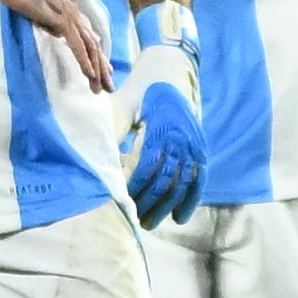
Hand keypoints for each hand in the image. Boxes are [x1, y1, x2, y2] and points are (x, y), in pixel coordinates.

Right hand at [0, 0, 109, 89]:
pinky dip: (84, 60)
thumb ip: (54, 26)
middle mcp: (77, 15)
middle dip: (102, 70)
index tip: (104, 75)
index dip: (99, 59)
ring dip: (96, 70)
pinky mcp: (62, 19)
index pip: (90, 41)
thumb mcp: (42, 16)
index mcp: (72, 15)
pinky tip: (89, 73)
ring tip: (100, 87)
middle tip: (108, 89)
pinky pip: (77, 44)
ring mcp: (71, 16)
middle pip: (94, 47)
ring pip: (90, 48)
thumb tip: (60, 35)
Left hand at [121, 78, 206, 226]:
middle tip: (134, 220)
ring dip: (168, 206)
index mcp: (162, 125)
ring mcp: (194, 144)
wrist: (172, 73)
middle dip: (150, 203)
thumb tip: (97, 158)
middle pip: (167, 178)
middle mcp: (182, 136)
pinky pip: (199, 179)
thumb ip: (113, 129)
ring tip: (151, 224)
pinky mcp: (200, 148)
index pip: (149, 162)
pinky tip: (180, 218)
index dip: (136, 185)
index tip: (122, 199)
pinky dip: (191, 200)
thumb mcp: (123, 104)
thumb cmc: (141, 90)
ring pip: (183, 183)